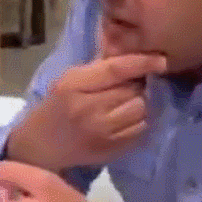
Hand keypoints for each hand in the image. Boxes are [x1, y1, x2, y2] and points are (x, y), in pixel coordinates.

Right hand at [7, 54, 166, 171]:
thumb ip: (99, 68)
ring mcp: (101, 132)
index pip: (116, 69)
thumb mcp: (69, 80)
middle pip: (133, 90)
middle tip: (130, 87)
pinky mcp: (111, 150)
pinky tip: (126, 120)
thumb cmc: (57, 106)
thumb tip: (132, 51)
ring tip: (127, 104)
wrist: (40, 146)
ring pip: (141, 110)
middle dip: (138, 86)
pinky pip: (140, 130)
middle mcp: (88, 108)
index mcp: (74, 85)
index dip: (142, 63)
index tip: (162, 60)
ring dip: (140, 105)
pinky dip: (139, 123)